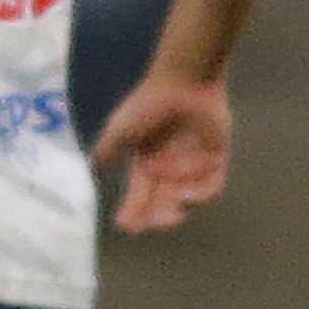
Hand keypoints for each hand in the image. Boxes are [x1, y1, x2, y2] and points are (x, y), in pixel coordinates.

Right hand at [90, 72, 230, 233]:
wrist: (183, 83)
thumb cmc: (148, 104)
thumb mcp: (119, 127)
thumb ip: (107, 148)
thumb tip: (92, 168)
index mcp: (146, 162)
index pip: (139, 194)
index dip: (133, 211)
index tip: (126, 225)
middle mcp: (170, 167)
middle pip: (162, 202)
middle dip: (155, 216)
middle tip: (150, 224)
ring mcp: (194, 164)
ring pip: (185, 196)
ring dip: (176, 205)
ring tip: (169, 210)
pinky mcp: (217, 158)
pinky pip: (211, 184)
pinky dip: (200, 192)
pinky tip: (186, 194)